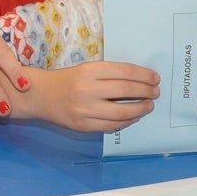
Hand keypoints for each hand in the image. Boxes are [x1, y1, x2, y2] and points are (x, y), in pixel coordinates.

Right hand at [31, 62, 159, 131]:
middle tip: (155, 92)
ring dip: (140, 109)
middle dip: (146, 91)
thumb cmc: (67, 79)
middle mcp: (88, 89)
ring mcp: (85, 110)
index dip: (144, 75)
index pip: (125, 72)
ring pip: (122, 112)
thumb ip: (109, 74)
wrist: (41, 96)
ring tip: (149, 105)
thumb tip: (140, 81)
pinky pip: (112, 126)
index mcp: (89, 71)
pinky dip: (127, 122)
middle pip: (126, 90)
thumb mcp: (86, 69)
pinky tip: (134, 117)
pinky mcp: (84, 126)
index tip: (155, 78)